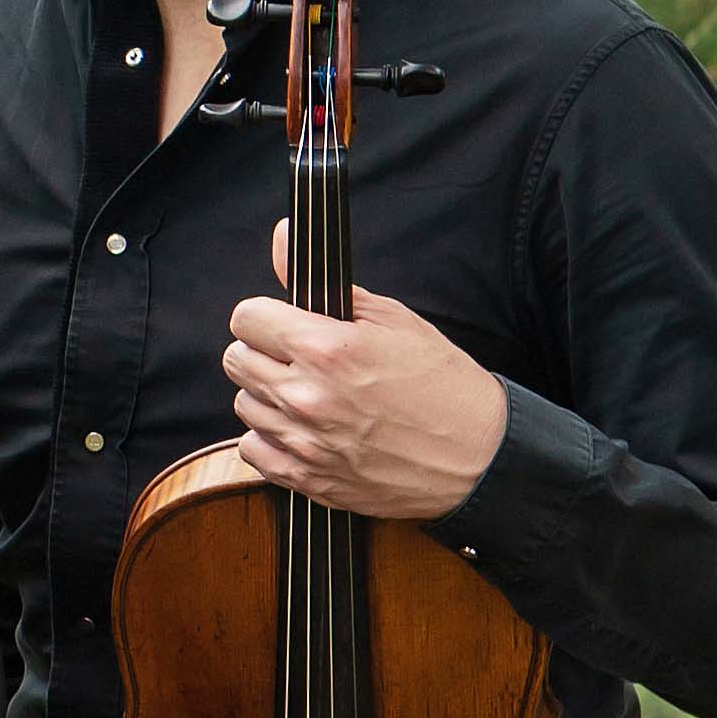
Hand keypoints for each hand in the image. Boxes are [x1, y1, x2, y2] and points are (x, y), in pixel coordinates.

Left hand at [223, 219, 505, 519]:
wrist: (479, 458)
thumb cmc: (443, 385)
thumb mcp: (394, 319)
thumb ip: (326, 283)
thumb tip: (282, 237)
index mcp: (325, 351)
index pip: (246, 318)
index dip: (265, 315)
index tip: (282, 323)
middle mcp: (306, 397)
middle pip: (237, 360)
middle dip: (264, 352)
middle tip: (298, 358)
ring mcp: (305, 443)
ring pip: (244, 405)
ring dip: (268, 396)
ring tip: (310, 395)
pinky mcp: (308, 480)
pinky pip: (254, 451)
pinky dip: (272, 440)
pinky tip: (305, 430)